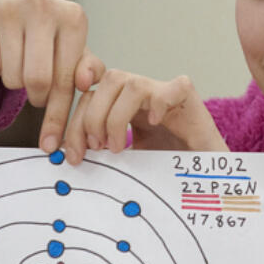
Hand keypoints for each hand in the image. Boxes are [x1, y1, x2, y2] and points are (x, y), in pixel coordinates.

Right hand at [0, 0, 104, 152]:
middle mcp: (43, 6)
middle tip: (34, 91)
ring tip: (17, 63)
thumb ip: (85, 70)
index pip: (68, 79)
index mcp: (73, 18)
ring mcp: (9, 7)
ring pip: (11, 75)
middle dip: (35, 96)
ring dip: (13, 81)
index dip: (59, 113)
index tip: (52, 142)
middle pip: (38, 80)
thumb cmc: (42, 37)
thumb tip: (87, 83)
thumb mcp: (68, 50)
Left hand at [64, 70, 227, 163]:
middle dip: (90, 118)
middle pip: (105, 82)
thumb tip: (63, 159)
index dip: (72, 114)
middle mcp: (142, 96)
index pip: (89, 95)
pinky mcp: (189, 101)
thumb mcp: (125, 164)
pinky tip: (156, 124)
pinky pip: (173, 87)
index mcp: (123, 106)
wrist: (207, 181)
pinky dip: (160, 103)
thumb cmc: (168, 172)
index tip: (56, 145)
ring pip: (129, 82)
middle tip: (94, 149)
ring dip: (115, 116)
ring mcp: (165, 94)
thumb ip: (101, 155)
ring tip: (119, 146)